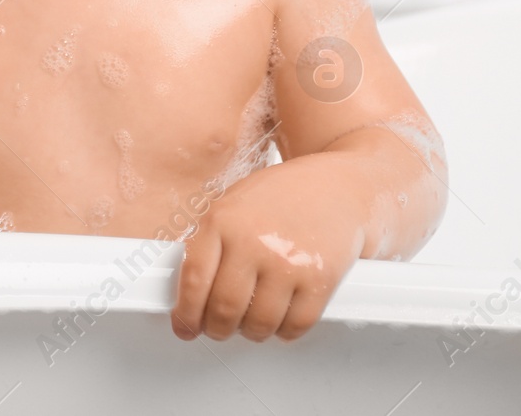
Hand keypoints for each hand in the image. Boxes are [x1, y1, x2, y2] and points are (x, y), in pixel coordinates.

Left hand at [171, 163, 363, 341]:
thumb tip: (188, 294)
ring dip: (250, 333)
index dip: (186, 312)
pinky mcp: (321, 279)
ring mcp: (288, 261)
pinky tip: (279, 322)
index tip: (184, 327)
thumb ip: (209, 245)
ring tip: (248, 325)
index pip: (194, 279)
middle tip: (215, 330)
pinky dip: (284, 332)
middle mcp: (252, 241)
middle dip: (216, 329)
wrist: (336, 187)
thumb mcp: (231, 206)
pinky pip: (296, 324)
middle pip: (224, 307)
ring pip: (259, 322)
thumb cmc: (279, 198)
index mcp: (222, 221)